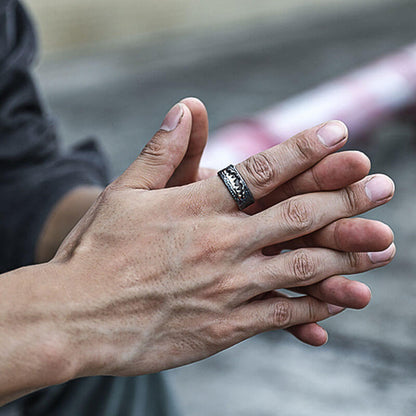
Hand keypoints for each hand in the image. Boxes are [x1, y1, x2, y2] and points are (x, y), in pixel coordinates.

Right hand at [50, 101, 393, 379]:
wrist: (74, 316)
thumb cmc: (95, 251)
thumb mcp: (122, 192)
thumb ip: (161, 152)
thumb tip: (187, 108)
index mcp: (196, 207)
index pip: (263, 169)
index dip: (305, 150)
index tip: (340, 135)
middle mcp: (220, 244)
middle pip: (296, 215)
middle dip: (344, 198)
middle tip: (383, 185)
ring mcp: (226, 288)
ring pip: (301, 267)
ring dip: (346, 253)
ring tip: (383, 243)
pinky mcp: (224, 327)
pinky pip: (282, 315)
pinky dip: (315, 307)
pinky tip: (341, 300)